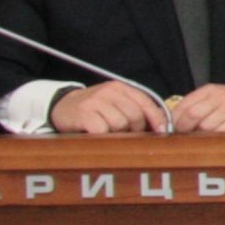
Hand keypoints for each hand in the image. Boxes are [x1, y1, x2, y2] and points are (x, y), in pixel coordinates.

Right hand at [48, 81, 165, 135]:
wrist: (62, 106)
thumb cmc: (94, 109)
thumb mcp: (115, 103)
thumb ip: (135, 109)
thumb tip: (160, 125)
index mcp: (121, 88)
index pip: (146, 102)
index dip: (156, 118)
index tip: (162, 131)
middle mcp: (109, 91)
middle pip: (135, 116)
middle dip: (135, 129)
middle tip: (125, 134)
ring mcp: (96, 101)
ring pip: (120, 124)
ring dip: (117, 134)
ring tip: (108, 132)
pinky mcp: (84, 114)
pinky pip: (103, 130)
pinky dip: (103, 136)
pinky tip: (97, 135)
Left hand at [167, 82, 224, 134]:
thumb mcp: (215, 98)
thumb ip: (195, 106)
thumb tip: (172, 125)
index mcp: (210, 90)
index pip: (184, 106)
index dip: (175, 121)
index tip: (173, 130)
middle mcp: (221, 97)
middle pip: (192, 115)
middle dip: (185, 129)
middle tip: (185, 137)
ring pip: (205, 127)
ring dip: (201, 136)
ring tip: (205, 137)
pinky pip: (219, 135)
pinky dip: (214, 140)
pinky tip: (216, 139)